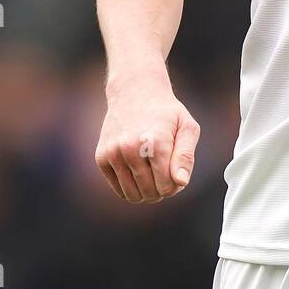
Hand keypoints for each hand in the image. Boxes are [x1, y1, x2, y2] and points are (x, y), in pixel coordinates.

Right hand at [95, 69, 200, 202]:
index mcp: (156, 143)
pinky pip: (118, 189)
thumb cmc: (166, 113)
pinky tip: (138, 171)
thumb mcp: (187, 127)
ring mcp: (113, 153)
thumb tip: (181, 182)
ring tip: (153, 175)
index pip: (167, 186)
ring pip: (132, 195)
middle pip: (150, 193)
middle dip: (161, 190)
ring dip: (146, 192)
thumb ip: (186, 156)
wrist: (134, 93)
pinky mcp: (101, 157)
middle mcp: (131, 149)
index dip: (175, 185)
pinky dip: (130, 186)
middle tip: (165, 174)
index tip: (176, 173)